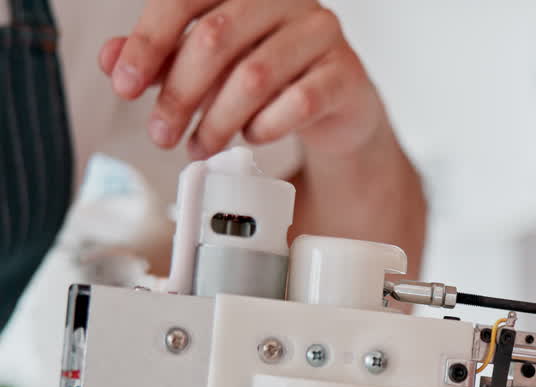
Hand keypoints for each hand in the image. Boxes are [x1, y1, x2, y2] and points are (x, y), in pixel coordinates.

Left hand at [99, 0, 390, 161]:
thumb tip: (112, 61)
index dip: (148, 42)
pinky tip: (252, 137)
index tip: (125, 85)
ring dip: (217, 121)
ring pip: (254, 75)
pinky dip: (265, 127)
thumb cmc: (271, 79)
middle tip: (161, 134)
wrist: (338, 106)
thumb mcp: (211, 67)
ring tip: (200, 147)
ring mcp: (320, 33)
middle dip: (179, 94)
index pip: (185, 0)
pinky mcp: (345, 73)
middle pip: (216, 38)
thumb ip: (164, 59)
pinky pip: (298, 102)